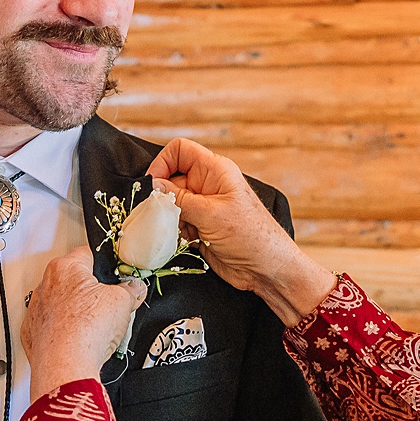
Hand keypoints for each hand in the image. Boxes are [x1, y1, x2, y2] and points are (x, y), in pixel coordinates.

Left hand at [22, 249, 145, 397]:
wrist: (65, 366)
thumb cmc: (86, 329)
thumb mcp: (123, 302)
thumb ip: (130, 290)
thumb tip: (135, 288)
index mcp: (65, 267)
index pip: (89, 254)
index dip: (106, 266)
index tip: (115, 277)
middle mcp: (46, 285)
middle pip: (74, 280)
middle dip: (91, 291)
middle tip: (108, 305)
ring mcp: (37, 310)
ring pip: (61, 304)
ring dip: (76, 312)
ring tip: (95, 327)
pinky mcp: (32, 333)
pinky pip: (51, 326)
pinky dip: (64, 332)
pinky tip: (80, 341)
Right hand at [147, 138, 336, 325]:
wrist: (267, 269)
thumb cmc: (250, 236)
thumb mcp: (211, 214)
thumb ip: (179, 199)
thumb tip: (152, 186)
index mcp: (215, 170)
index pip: (180, 151)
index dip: (162, 163)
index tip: (153, 185)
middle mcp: (207, 184)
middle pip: (171, 179)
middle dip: (163, 198)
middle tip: (161, 216)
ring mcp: (203, 207)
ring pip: (171, 204)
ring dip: (168, 219)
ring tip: (181, 233)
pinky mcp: (200, 227)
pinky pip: (176, 224)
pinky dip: (174, 233)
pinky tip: (186, 243)